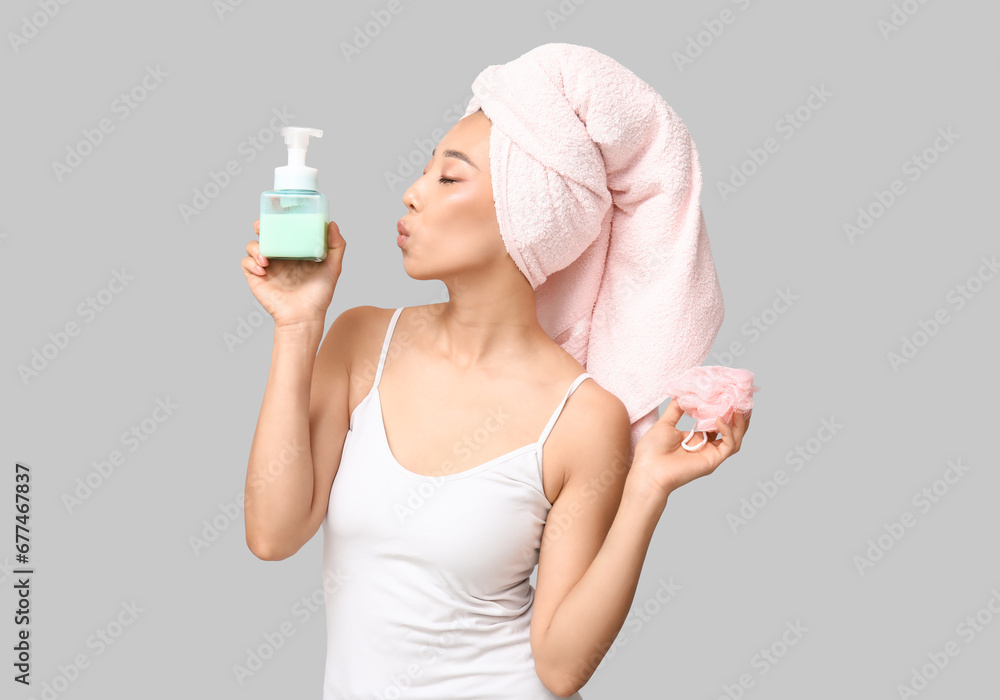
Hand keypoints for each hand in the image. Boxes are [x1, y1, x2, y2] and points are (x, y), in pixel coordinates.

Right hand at [241, 219, 346, 327]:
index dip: (278, 219)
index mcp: (294, 250)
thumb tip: (332, 224)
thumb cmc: (318, 296)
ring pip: (252, 247)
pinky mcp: (256, 278)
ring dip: (256, 248)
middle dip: (260, 226)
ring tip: (267, 259)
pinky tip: (263, 269)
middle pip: (264, 234)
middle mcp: (279, 256)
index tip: (278, 212)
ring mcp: (266, 266)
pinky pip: (246, 263)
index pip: (283, 229)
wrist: (304, 317)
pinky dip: (251, 262)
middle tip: (262, 227)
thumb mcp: (332, 268)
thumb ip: (336, 247)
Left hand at [629, 399, 750, 501]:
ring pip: (735, 437)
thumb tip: (682, 393)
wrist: (647, 471)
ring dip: (740, 422)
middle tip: (740, 397)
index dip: (724, 409)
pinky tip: (719, 419)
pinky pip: (729, 445)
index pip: (717, 422)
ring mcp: (711, 454)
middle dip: (738, 414)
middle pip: (732, 430)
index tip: (727, 393)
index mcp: (697, 438)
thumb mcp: (665, 423)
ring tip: (737, 406)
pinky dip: (728, 431)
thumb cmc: (652, 451)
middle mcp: (707, 446)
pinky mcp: (713, 460)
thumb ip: (676, 409)